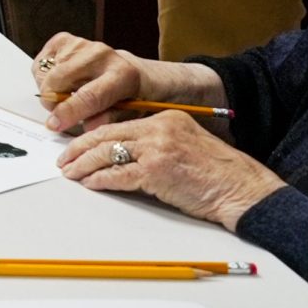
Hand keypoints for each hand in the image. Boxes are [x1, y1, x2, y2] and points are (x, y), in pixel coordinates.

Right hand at [33, 33, 147, 132]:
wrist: (126, 71)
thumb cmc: (125, 96)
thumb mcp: (125, 115)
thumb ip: (106, 121)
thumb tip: (87, 127)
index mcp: (122, 75)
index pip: (89, 95)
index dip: (68, 112)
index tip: (54, 124)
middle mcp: (100, 54)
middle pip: (59, 80)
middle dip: (52, 101)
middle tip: (60, 112)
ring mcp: (80, 44)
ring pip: (46, 73)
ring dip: (49, 90)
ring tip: (65, 94)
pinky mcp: (63, 39)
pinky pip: (39, 64)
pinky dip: (44, 77)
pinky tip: (61, 81)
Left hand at [56, 111, 287, 229]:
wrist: (242, 189)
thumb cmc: (218, 174)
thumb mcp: (184, 145)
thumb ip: (156, 142)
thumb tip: (122, 154)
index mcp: (166, 117)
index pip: (118, 123)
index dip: (93, 135)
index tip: (78, 144)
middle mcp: (159, 127)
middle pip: (107, 134)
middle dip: (79, 148)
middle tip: (64, 159)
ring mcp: (158, 148)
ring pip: (107, 153)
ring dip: (83, 165)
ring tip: (70, 173)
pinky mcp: (157, 170)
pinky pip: (118, 175)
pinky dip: (99, 180)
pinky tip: (89, 184)